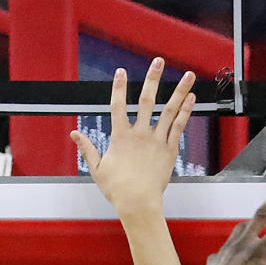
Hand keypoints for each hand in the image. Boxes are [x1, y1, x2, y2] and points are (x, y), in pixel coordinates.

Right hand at [71, 58, 195, 215]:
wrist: (138, 203)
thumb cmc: (117, 189)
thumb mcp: (97, 168)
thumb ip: (87, 148)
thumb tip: (74, 134)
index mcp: (120, 137)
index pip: (118, 105)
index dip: (118, 87)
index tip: (120, 72)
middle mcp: (139, 134)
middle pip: (146, 100)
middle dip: (152, 78)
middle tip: (158, 62)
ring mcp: (156, 140)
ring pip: (169, 109)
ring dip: (179, 90)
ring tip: (189, 75)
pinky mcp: (169, 150)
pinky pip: (178, 126)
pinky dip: (185, 111)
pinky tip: (191, 98)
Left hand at [188, 179, 265, 264]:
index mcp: (258, 254)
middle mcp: (241, 246)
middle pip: (261, 213)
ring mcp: (226, 249)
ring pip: (243, 226)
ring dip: (256, 220)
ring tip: (265, 217)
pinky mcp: (216, 256)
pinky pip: (229, 243)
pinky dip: (239, 240)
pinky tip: (242, 248)